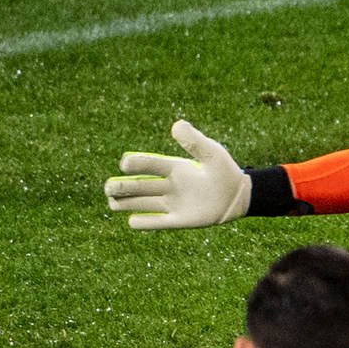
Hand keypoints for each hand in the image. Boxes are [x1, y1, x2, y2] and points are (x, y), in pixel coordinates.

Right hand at [105, 119, 251, 228]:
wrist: (239, 195)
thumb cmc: (225, 171)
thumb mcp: (212, 153)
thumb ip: (195, 141)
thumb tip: (176, 125)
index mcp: (174, 167)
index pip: (150, 165)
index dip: (137, 164)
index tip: (125, 164)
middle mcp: (168, 185)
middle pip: (139, 186)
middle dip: (122, 187)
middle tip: (109, 187)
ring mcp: (172, 203)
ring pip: (142, 203)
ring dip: (126, 203)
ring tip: (111, 202)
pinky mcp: (179, 220)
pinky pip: (157, 222)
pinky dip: (145, 222)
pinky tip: (133, 221)